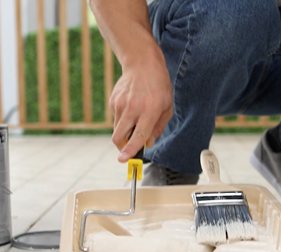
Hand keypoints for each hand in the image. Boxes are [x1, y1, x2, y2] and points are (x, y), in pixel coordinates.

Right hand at [110, 47, 172, 162]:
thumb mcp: (167, 107)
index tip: (123, 160)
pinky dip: (123, 119)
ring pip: (117, 129)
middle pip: (119, 136)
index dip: (131, 150)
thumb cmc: (158, 85)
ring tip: (136, 118)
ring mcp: (120, 104)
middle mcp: (133, 108)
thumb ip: (158, 127)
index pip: (138, 135)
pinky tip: (132, 107)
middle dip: (122, 147)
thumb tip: (149, 144)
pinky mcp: (113, 101)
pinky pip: (116, 118)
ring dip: (124, 132)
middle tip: (130, 147)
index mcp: (149, 110)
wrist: (142, 63)